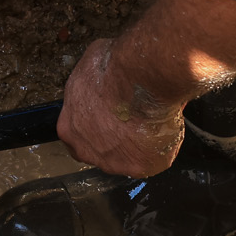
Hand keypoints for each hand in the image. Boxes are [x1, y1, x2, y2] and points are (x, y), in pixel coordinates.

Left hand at [56, 39, 187, 178]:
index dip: (97, 124)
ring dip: (139, 142)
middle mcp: (87, 151)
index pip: (79, 134)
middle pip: (102, 150)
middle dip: (116, 137)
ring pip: (129, 157)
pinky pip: (155, 158)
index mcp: (69, 128)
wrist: (140, 79)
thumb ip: (91, 84)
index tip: (111, 115)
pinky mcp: (142, 167)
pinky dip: (163, 142)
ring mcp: (115, 163)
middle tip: (133, 118)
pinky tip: (166, 124)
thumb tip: (101, 77)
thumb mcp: (88, 67)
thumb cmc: (113, 69)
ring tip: (152, 119)